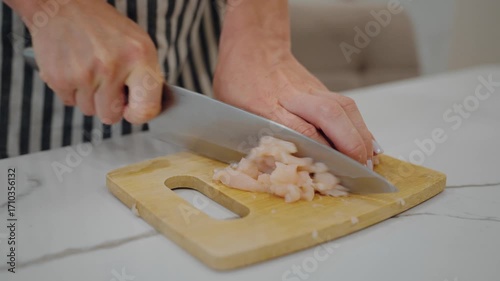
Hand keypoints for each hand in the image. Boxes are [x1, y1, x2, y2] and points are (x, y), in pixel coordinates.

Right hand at [26, 0, 162, 123]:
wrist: (63, 7)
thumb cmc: (106, 29)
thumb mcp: (138, 45)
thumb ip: (146, 78)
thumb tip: (145, 111)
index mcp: (140, 57)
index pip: (146, 109)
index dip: (138, 115)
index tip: (131, 109)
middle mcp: (113, 66)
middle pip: (111, 117)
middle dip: (108, 106)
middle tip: (106, 84)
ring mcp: (84, 73)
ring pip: (89, 111)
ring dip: (89, 97)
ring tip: (89, 70)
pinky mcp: (59, 77)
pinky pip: (69, 102)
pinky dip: (71, 90)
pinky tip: (74, 68)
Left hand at [214, 39, 374, 165]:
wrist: (256, 46)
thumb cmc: (240, 80)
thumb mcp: (233, 110)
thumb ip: (250, 135)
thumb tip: (266, 165)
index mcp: (268, 103)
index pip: (300, 128)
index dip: (319, 150)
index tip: (330, 170)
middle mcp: (296, 95)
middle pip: (330, 115)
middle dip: (349, 143)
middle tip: (358, 168)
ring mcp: (313, 90)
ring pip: (344, 108)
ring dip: (360, 136)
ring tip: (368, 161)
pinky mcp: (323, 90)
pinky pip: (348, 108)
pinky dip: (360, 127)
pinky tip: (368, 144)